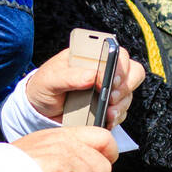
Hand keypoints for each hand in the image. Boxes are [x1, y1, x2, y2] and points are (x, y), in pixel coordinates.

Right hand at [11, 125, 117, 171]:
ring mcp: (64, 157)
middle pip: (103, 167)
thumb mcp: (42, 147)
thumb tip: (87, 165)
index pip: (105, 138)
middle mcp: (67, 143)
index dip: (107, 157)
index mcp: (64, 134)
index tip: (97, 169)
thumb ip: (67, 151)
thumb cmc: (13, 166)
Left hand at [24, 46, 145, 126]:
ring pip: (129, 93)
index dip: (119, 64)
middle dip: (126, 85)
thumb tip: (91, 76)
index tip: (111, 79)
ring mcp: (108, 88)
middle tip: (111, 97)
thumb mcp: (50, 79)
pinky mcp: (107, 106)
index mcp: (91, 55)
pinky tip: (106, 120)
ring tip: (108, 113)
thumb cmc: (44, 87)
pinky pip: (121, 111)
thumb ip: (69, 76)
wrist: (39, 110)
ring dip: (121, 104)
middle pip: (132, 70)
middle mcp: (104, 69)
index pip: (116, 51)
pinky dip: (116, 117)